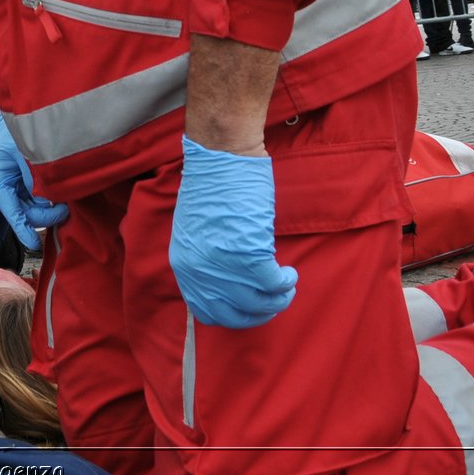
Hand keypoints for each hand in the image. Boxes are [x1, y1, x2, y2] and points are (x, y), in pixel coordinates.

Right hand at [0, 118, 68, 248]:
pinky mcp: (33, 180)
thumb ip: (34, 177)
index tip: (33, 244)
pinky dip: (53, 200)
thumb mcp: (26, 152)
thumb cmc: (21, 127)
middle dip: (44, 215)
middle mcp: (8, 185)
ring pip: (36, 207)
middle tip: (65, 210)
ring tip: (67, 203)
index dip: (22, 228)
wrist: (26, 109)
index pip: (10, 210)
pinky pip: (43, 197)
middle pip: (26, 211)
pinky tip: (64, 197)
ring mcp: (21, 183)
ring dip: (51, 208)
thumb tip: (46, 200)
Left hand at [170, 137, 297, 327]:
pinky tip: (289, 273)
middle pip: (234, 314)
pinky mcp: (249, 253)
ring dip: (278, 299)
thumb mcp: (193, 233)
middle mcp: (200, 271)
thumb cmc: (211, 188)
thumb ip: (204, 261)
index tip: (250, 308)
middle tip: (274, 301)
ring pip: (258, 303)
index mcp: (183, 265)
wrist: (220, 159)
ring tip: (286, 286)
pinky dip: (286, 282)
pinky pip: (274, 284)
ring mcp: (224, 264)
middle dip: (259, 313)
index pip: (206, 312)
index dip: (233, 315)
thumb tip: (225, 285)